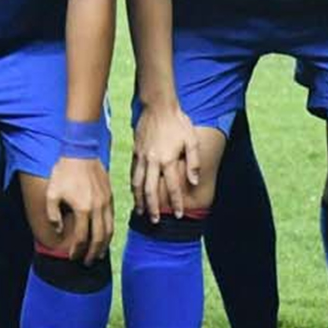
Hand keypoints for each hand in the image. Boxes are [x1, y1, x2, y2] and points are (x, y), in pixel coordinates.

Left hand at [46, 156, 112, 263]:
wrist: (81, 151)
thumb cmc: (64, 172)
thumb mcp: (52, 193)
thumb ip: (53, 214)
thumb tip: (58, 231)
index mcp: (83, 209)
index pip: (81, 237)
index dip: (77, 250)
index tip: (72, 257)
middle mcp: (97, 208)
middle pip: (98, 238)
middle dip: (92, 253)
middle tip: (87, 262)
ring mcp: (106, 202)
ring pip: (109, 230)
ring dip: (104, 245)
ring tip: (98, 254)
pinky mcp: (109, 196)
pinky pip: (112, 219)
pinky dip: (109, 231)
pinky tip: (104, 236)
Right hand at [130, 104, 198, 221]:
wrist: (158, 106)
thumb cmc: (178, 122)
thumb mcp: (191, 140)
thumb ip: (193, 162)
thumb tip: (194, 182)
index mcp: (167, 159)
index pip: (172, 187)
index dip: (176, 203)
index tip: (179, 215)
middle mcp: (153, 161)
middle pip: (150, 190)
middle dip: (153, 207)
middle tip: (155, 221)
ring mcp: (141, 156)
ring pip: (137, 183)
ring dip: (139, 199)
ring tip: (141, 211)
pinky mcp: (135, 151)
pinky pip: (132, 172)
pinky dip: (133, 185)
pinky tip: (134, 192)